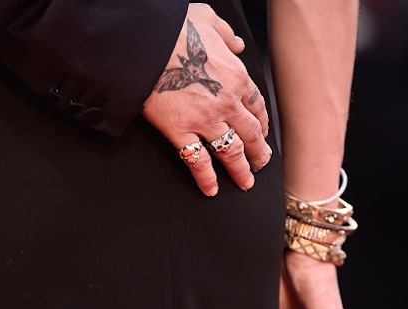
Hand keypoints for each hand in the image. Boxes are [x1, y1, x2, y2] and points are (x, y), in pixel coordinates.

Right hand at [142, 3, 271, 195]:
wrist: (145, 44)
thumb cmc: (174, 30)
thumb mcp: (209, 19)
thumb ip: (227, 33)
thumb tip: (237, 42)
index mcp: (236, 76)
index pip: (257, 107)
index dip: (262, 124)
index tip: (262, 134)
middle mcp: (226, 102)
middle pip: (251, 134)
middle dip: (259, 153)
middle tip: (261, 164)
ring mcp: (205, 120)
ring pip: (231, 152)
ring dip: (241, 170)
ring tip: (245, 183)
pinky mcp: (180, 131)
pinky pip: (197, 161)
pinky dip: (206, 179)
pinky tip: (210, 190)